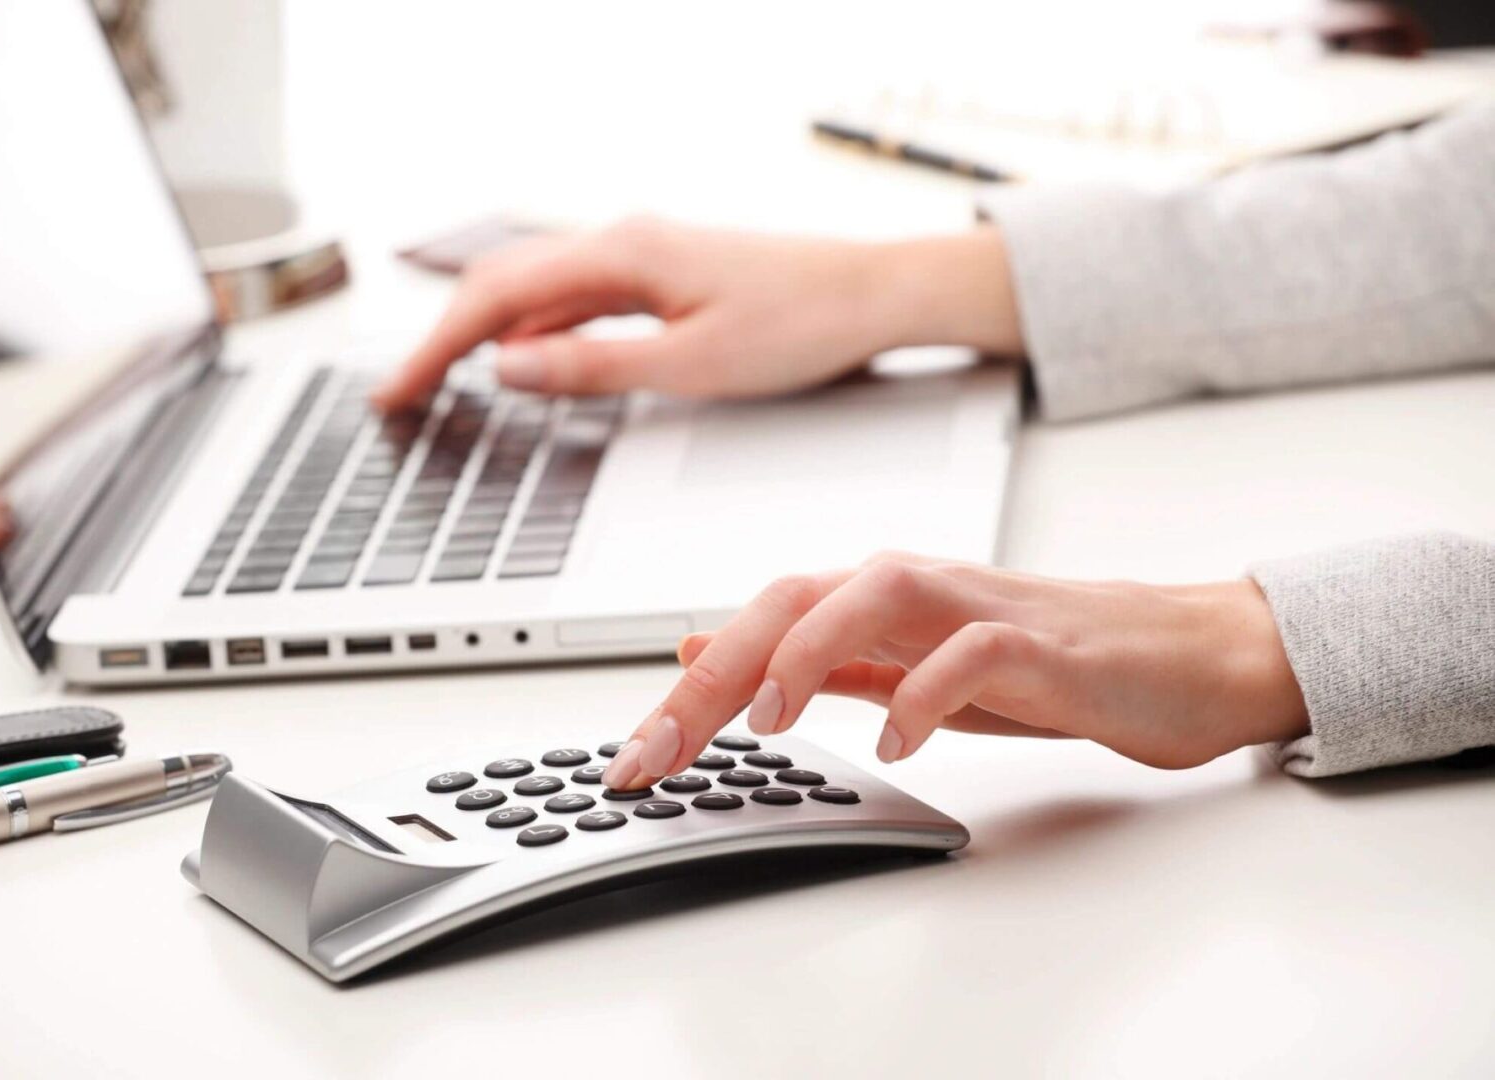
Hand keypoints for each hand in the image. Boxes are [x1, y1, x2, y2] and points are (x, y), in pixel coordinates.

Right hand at [374, 218, 1022, 410]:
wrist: (874, 294)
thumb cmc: (801, 324)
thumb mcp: (690, 364)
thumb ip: (592, 366)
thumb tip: (508, 367)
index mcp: (621, 254)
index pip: (497, 299)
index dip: (436, 348)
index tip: (395, 391)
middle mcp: (623, 241)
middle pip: (504, 284)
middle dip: (444, 339)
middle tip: (401, 392)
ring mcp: (641, 255)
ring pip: (537, 289)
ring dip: (485, 332)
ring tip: (441, 379)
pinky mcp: (662, 273)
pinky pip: (577, 297)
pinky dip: (535, 327)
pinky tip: (524, 358)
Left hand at [600, 552, 1308, 787]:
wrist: (1183, 654)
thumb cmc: (1050, 661)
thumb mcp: (911, 669)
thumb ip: (820, 663)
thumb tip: (714, 654)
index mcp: (880, 602)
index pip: (763, 618)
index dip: (691, 682)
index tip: (639, 754)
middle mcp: (918, 590)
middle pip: (793, 597)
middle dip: (715, 671)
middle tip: (660, 748)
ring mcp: (981, 608)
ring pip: (873, 592)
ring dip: (807, 650)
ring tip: (767, 718)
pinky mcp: (1044, 643)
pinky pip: (975, 650)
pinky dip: (926, 690)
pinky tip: (896, 737)